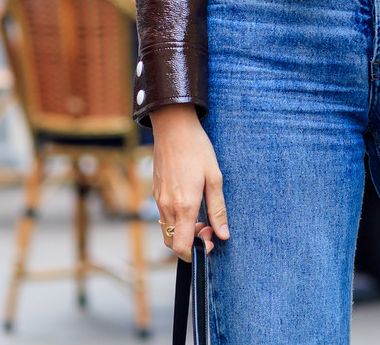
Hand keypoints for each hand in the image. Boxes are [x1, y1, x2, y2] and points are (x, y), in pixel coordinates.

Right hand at [151, 104, 229, 258]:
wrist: (173, 127)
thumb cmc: (197, 149)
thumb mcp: (215, 177)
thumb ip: (218, 209)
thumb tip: (224, 234)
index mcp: (184, 205)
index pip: (181, 247)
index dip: (196, 252)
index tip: (211, 239)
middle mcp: (167, 206)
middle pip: (172, 243)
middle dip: (190, 244)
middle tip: (208, 227)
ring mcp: (158, 199)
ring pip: (167, 231)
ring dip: (183, 232)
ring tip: (201, 215)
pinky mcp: (155, 192)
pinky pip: (163, 217)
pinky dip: (176, 221)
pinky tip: (190, 205)